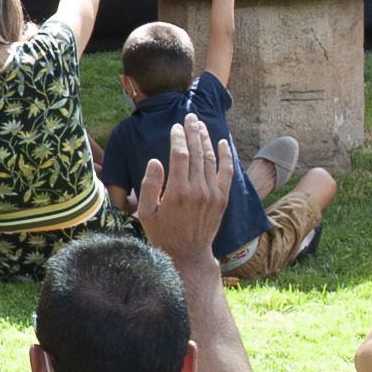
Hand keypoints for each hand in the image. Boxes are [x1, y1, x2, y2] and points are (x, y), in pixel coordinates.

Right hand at [137, 113, 235, 265]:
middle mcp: (198, 190)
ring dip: (206, 139)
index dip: (178, 138)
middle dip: (193, 132)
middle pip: (197, 153)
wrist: (188, 255)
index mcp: (177, 192)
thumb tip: (155, 160)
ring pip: (210, 159)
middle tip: (189, 117)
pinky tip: (221, 142)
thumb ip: (149, 185)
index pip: (179, 155)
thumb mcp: (146, 212)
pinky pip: (226, 172)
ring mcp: (213, 194)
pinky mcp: (222, 199)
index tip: (175, 128)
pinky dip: (225, 155)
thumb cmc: (162, 234)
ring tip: (200, 125)